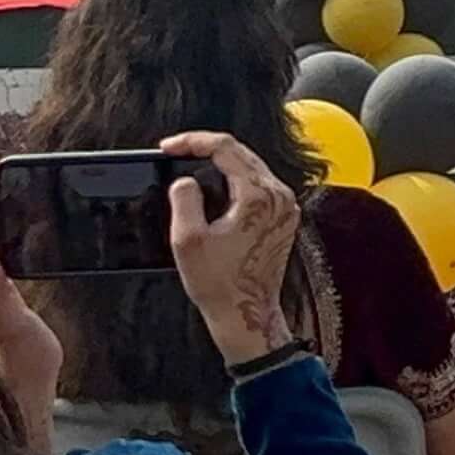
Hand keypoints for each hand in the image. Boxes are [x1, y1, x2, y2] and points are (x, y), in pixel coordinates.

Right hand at [160, 131, 299, 365]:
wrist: (247, 314)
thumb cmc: (219, 283)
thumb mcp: (188, 240)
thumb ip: (184, 200)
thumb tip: (186, 181)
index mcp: (259, 196)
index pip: (227, 148)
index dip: (193, 141)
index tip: (168, 147)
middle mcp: (280, 196)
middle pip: (242, 154)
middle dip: (207, 149)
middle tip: (176, 152)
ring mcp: (286, 207)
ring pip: (252, 168)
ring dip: (222, 164)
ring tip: (191, 166)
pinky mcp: (284, 219)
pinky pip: (259, 186)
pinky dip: (236, 181)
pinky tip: (215, 189)